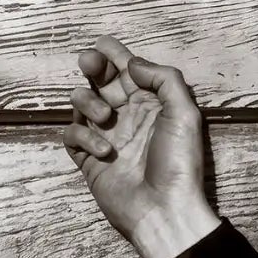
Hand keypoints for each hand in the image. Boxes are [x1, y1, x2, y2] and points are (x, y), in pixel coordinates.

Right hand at [59, 35, 221, 257]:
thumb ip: (163, 78)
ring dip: (88, 102)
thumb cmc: (179, 164)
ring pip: (80, 102)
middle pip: (98, 79)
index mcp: (149, 102)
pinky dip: (83, 137)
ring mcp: (106, 137)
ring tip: (106, 118)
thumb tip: (131, 64)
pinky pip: (72, 136)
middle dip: (92, 65)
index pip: (125, 68)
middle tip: (90, 64)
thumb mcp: (185, 113)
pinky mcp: (89, 160)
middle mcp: (126, 116)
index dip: (112, 53)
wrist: (164, 211)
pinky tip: (105, 151)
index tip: (102, 46)